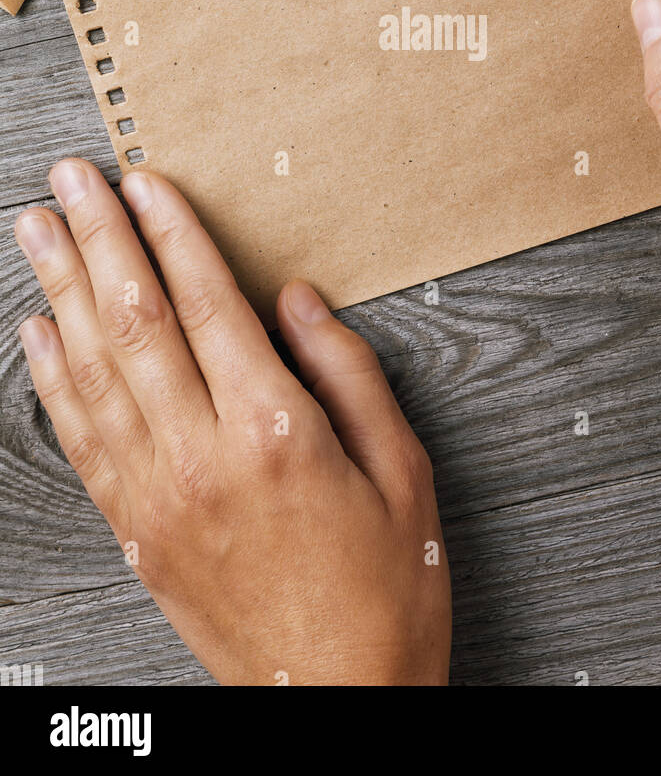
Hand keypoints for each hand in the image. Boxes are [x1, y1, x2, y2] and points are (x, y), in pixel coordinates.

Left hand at [15, 160, 450, 685]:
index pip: (206, 303)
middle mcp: (202, 456)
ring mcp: (158, 496)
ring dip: (61, 289)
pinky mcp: (138, 530)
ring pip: (95, 369)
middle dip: (98, 237)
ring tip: (36, 230)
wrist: (336, 702)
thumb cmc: (386, 589)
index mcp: (274, 431)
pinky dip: (54, 379)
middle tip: (70, 178)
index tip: (144, 180)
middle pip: (135, 321)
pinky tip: (40, 332)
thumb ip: (348, 372)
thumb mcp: (404, 471)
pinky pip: (81, 439)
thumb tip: (297, 299)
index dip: (170, 232)